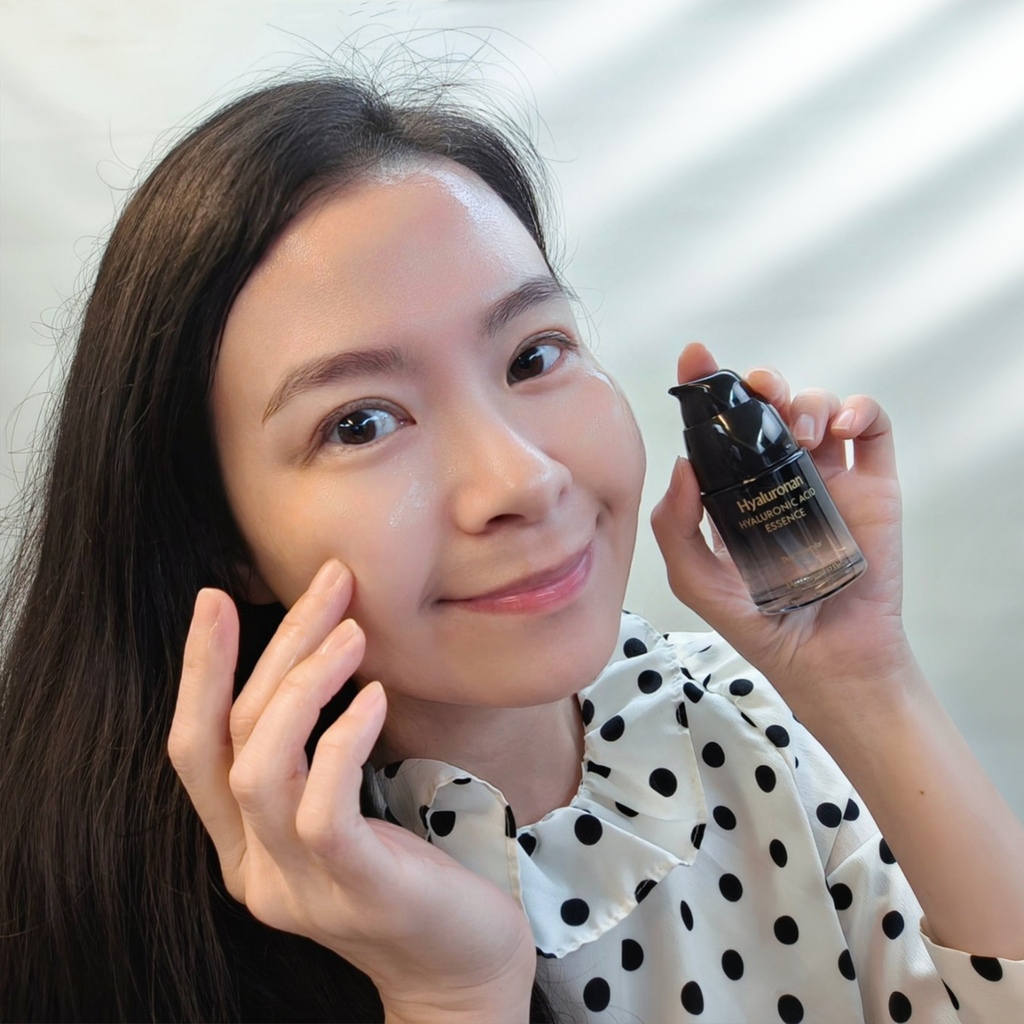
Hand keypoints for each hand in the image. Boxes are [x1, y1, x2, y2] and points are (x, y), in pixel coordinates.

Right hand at [168, 560, 534, 1022]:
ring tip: (353, 630)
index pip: (194, 749)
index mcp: (246, 847)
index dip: (200, 670)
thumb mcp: (348, 808)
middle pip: (235, 738)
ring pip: (261, 768)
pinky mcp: (355, 888)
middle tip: (331, 584)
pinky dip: (343, 739)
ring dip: (304, 685)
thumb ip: (314, 756)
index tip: (217, 597)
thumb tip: (318, 653)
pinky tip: (377, 696)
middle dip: (277, 648)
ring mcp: (300, 885)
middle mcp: (256, 870)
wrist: (462, 968)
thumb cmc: (412, 870)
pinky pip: (322, 806)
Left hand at [651, 343, 916, 730]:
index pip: (720, 427)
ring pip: (819, 407)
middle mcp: (779, 475)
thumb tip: (683, 464)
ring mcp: (828, 477)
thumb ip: (674, 528)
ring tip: (802, 432)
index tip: (696, 357)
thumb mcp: (696, 580)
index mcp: (735, 489)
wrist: (824, 656)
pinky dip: (861, 410)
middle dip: (761, 384)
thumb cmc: (758, 621)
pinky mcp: (873, 486)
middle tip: (757, 391)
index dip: (708, 386)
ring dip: (807, 400)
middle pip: (771, 406)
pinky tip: (842, 426)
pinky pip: (873, 430)